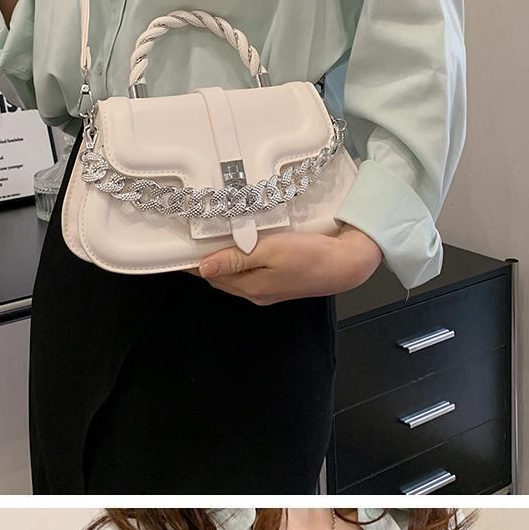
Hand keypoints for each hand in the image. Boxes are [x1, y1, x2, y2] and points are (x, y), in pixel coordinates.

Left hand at [195, 227, 382, 304]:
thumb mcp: (271, 251)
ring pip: (235, 275)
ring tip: (214, 238)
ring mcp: (268, 290)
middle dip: (206, 261)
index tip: (183, 246)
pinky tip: (242, 246)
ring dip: (223, 260)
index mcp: (251, 287)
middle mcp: (256, 292)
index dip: (195, 262)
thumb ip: (237, 259)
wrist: (345, 265)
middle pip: (221, 277)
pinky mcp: (279, 283)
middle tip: (196, 236)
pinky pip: (250, 273)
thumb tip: (204, 268)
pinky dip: (240, 261)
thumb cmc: (310, 255)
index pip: (212, 276)